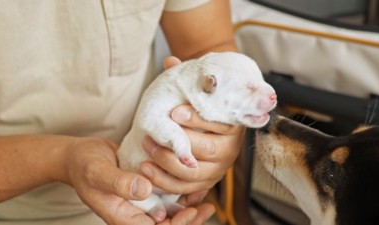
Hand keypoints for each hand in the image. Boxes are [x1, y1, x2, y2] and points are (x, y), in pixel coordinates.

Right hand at [63, 136, 213, 224]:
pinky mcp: (145, 190)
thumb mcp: (97, 172)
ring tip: (206, 201)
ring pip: (169, 213)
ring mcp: (140, 202)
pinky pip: (166, 197)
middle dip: (188, 221)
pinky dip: (181, 194)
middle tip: (207, 209)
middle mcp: (134, 213)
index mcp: (122, 216)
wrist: (80, 156)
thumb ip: (118, 182)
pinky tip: (195, 187)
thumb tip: (144, 190)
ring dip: (188, 209)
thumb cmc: (85, 165)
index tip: (189, 212)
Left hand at [139, 56, 244, 223]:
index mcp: (233, 126)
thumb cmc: (202, 110)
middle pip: (207, 150)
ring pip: (194, 173)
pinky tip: (147, 171)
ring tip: (145, 151)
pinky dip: (166, 182)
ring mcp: (218, 170)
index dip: (196, 119)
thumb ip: (185, 79)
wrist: (208, 131)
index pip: (219, 124)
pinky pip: (186, 189)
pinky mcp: (206, 184)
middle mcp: (230, 151)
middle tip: (150, 136)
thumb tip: (170, 61)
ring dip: (166, 164)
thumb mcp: (198, 95)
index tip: (174, 112)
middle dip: (176, 144)